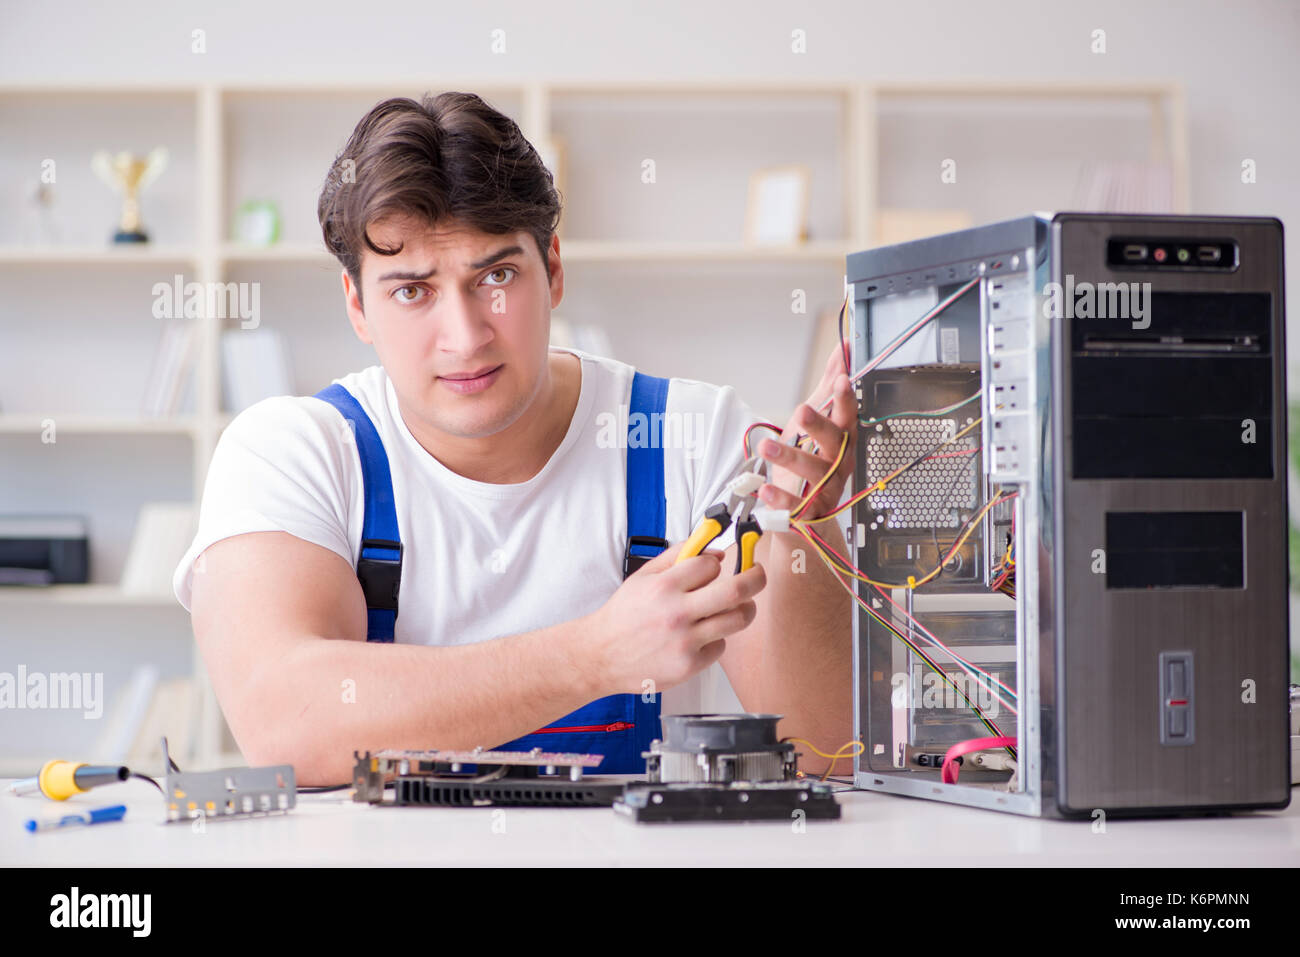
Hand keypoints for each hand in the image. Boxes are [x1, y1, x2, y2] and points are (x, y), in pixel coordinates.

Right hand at [579, 542, 766, 695]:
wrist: (601, 655)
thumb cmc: (623, 616)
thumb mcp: (643, 576)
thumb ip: (678, 557)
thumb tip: (714, 550)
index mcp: (664, 586)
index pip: (711, 564)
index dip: (718, 563)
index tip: (718, 566)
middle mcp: (677, 613)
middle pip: (736, 591)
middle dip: (756, 578)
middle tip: (758, 574)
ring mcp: (685, 642)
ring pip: (737, 619)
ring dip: (744, 609)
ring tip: (738, 606)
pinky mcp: (689, 665)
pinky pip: (720, 646)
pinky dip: (716, 638)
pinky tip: (700, 636)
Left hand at [757, 345, 856, 521]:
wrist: (806, 510)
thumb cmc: (812, 459)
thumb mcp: (817, 420)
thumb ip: (828, 387)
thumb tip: (841, 351)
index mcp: (843, 441)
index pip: (849, 417)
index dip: (846, 400)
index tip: (841, 381)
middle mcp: (839, 465)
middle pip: (835, 444)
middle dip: (819, 426)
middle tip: (801, 410)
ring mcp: (826, 490)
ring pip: (813, 473)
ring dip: (790, 458)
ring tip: (766, 446)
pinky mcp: (809, 513)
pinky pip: (798, 507)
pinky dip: (782, 500)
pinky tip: (765, 489)